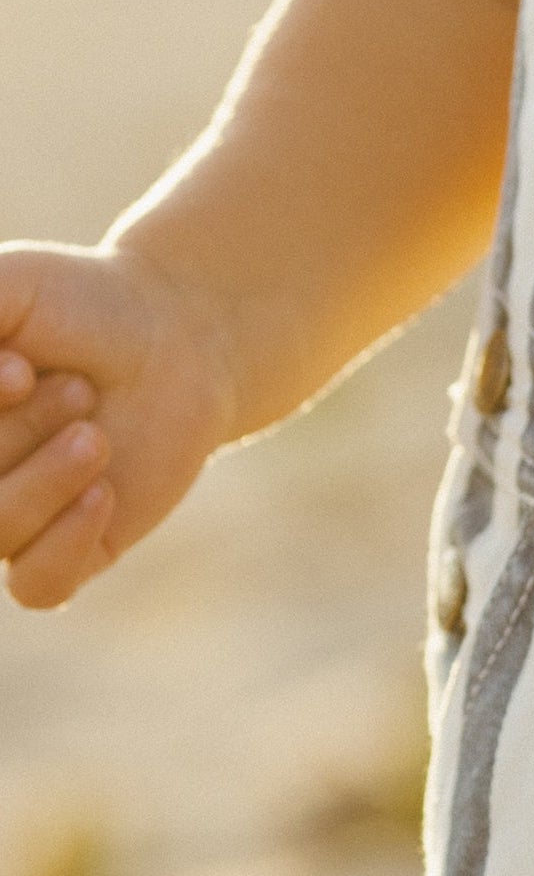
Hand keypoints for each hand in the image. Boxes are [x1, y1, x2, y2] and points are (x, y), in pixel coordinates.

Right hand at [0, 243, 238, 609]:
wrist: (175, 336)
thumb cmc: (77, 304)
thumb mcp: (5, 288)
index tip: (20, 369)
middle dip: (16, 434)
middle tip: (78, 390)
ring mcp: (9, 520)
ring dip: (47, 480)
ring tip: (95, 434)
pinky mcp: (70, 555)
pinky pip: (38, 588)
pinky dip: (66, 543)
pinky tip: (103, 494)